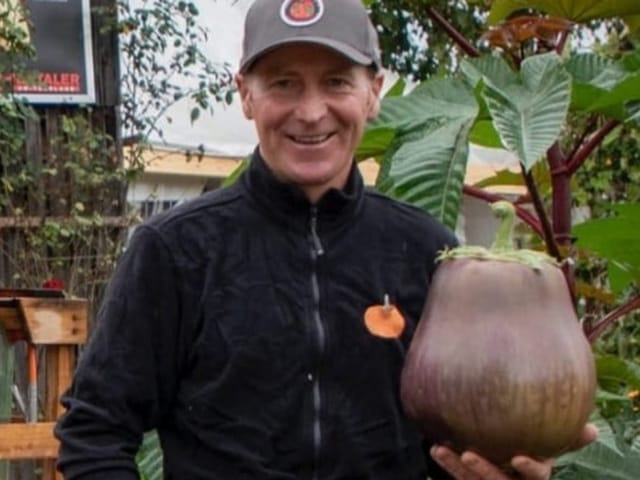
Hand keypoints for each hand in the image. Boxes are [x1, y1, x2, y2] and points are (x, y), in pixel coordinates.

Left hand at [429, 423, 597, 479]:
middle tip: (468, 454)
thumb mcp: (551, 447)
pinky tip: (436, 447)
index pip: (537, 477)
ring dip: (456, 468)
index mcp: (535, 475)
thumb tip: (594, 430)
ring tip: (440, 448)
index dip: (529, 469)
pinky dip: (447, 464)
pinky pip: (460, 478)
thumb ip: (567, 438)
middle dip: (484, 471)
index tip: (517, 456)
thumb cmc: (534, 449)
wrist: (511, 462)